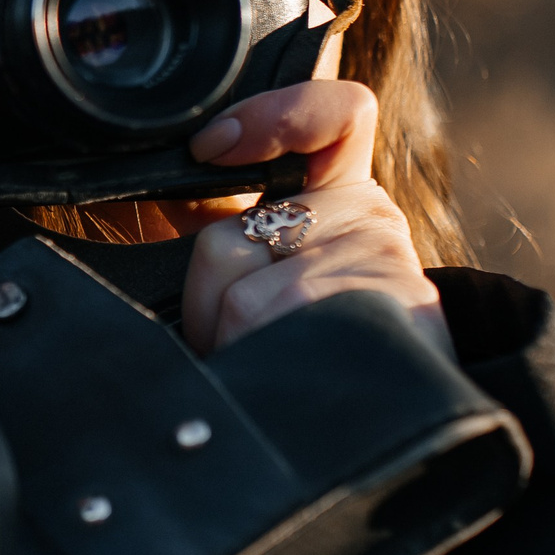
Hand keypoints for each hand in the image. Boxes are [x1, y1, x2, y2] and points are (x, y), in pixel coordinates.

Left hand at [180, 80, 449, 357]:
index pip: (335, 115)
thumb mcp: (261, 280)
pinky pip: (276, 323)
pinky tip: (290, 378)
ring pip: (243, 295)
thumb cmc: (305, 359)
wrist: (391, 440)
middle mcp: (374, 220)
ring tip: (273, 367)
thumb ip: (228, 226)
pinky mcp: (397, 310)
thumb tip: (158, 192)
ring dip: (232, 347)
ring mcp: (388, 264)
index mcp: (340, 199)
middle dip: (208, 305)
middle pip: (230, 239)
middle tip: (243, 342)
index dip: (274, 114)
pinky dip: (258, 362)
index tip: (212, 146)